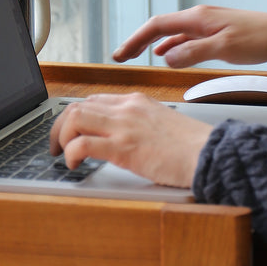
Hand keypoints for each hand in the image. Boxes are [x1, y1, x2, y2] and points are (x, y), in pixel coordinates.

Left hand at [49, 93, 211, 188]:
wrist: (210, 153)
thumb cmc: (193, 146)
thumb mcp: (164, 124)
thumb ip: (142, 126)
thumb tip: (127, 139)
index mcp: (137, 101)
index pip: (95, 100)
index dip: (76, 116)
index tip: (71, 131)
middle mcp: (127, 108)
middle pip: (77, 106)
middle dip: (60, 126)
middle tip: (56, 145)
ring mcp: (124, 126)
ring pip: (74, 118)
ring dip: (61, 137)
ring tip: (63, 154)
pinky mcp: (123, 147)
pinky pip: (82, 144)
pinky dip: (70, 154)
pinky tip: (74, 164)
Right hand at [113, 6, 266, 72]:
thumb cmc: (260, 40)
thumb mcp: (224, 48)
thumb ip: (193, 52)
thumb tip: (165, 58)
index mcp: (198, 18)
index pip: (157, 26)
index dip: (135, 39)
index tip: (120, 54)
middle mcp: (200, 17)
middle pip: (160, 27)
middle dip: (138, 41)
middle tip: (121, 56)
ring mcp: (208, 24)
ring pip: (172, 32)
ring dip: (153, 44)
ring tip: (137, 56)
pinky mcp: (217, 32)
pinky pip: (186, 37)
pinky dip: (172, 46)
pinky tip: (168, 55)